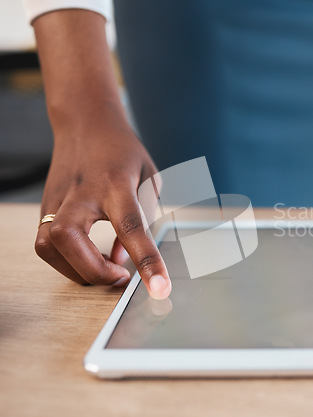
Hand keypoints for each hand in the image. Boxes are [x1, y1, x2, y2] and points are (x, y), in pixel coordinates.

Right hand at [34, 125, 171, 298]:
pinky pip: (45, 244)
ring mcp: (57, 199)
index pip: (130, 227)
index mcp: (116, 183)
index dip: (147, 261)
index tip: (160, 289)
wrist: (85, 122)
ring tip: (106, 270)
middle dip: (94, 271)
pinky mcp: (45, 206)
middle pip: (70, 238)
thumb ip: (142, 219)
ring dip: (77, 270)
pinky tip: (87, 258)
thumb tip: (122, 258)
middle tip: (121, 277)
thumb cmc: (123, 150)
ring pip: (48, 245)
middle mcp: (81, 191)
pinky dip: (66, 261)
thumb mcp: (148, 179)